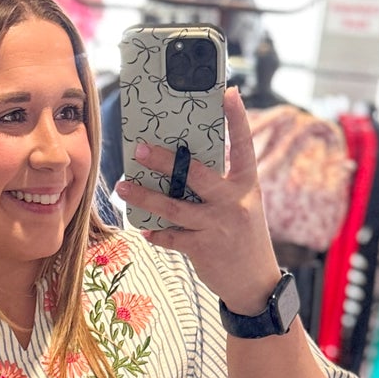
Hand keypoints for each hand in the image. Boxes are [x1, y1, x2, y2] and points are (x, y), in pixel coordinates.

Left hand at [114, 88, 281, 314]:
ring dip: (145, 197)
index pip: (244, 146)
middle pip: (195, 174)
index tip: (228, 93)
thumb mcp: (243, 205)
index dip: (238, 119)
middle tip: (140, 149)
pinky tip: (144, 229)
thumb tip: (184, 166)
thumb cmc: (244, 237)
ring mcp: (217, 225)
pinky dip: (156, 234)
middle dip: (165, 161)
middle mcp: (233, 202)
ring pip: (174, 207)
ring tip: (123, 186)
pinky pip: (172, 237)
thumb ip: (221, 186)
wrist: (255, 284)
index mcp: (245, 185)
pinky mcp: (203, 248)